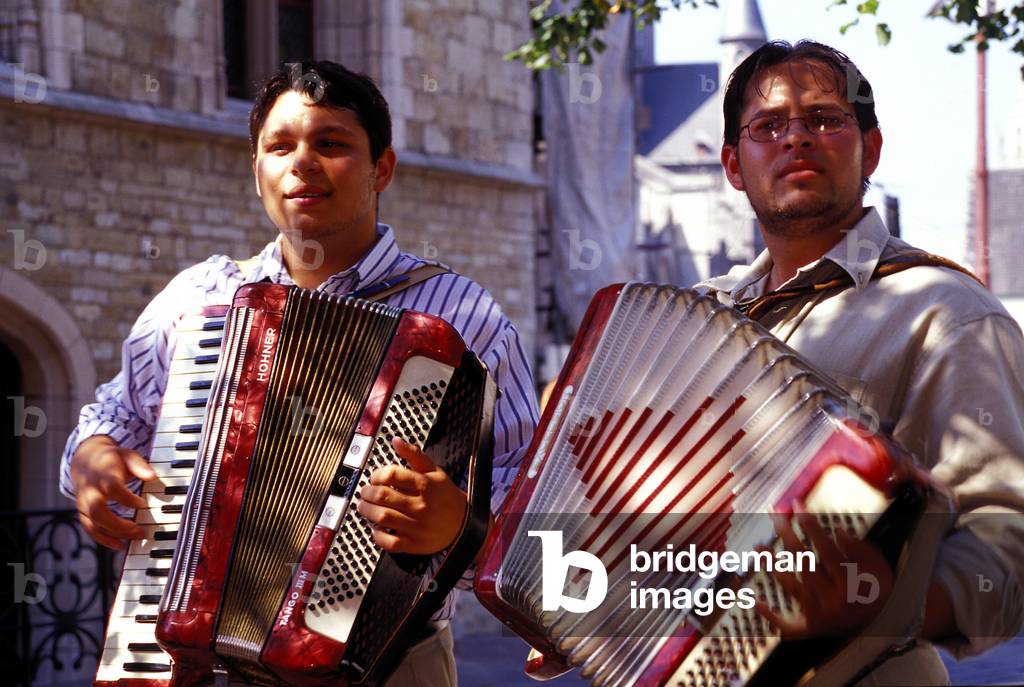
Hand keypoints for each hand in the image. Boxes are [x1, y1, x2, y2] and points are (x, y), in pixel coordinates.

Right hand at [70, 435, 156, 549]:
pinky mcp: (83, 512)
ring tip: (135, 537)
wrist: (86, 460)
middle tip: (139, 529)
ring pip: (93, 523)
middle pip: (97, 510)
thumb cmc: (112, 460)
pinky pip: (90, 529)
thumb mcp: (128, 456)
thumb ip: (140, 466)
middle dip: (118, 524)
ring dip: (113, 534)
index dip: (127, 498)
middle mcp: (90, 490)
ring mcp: (84, 503)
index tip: (142, 504)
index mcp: (103, 474)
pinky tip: (119, 545)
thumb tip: (153, 476)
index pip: (112, 488)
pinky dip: (103, 539)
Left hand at [356, 438, 467, 554]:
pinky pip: (389, 542)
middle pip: (383, 496)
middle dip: (367, 493)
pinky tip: (377, 528)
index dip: (376, 475)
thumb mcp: (434, 471)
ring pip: (382, 517)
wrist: (465, 524)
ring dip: (367, 511)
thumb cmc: (446, 496)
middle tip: (365, 493)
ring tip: (365, 507)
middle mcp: (421, 505)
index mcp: (425, 484)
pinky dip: (378, 535)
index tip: (374, 478)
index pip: (391, 475)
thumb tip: (396, 441)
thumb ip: (414, 455)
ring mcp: (417, 526)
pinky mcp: (415, 544)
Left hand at [756, 503, 892, 637]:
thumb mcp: (878, 567)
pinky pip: (785, 624)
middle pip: (804, 563)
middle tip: (774, 515)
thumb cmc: (875, 589)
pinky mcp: (809, 628)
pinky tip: (754, 600)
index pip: (827, 550)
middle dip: (787, 535)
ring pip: (790, 586)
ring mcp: (818, 615)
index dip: (812, 526)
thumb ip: (859, 549)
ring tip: (758, 546)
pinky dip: (769, 615)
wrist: (879, 623)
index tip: (797, 506)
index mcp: (851, 585)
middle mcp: (832, 601)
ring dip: (771, 564)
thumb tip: (836, 532)